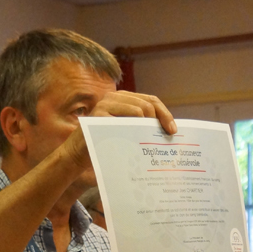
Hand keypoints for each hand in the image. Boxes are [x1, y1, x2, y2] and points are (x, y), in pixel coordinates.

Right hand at [58, 91, 176, 171]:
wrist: (79, 154)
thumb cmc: (106, 144)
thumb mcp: (127, 132)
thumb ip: (141, 126)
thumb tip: (169, 130)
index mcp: (124, 99)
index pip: (151, 100)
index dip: (165, 114)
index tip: (173, 131)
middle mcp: (115, 97)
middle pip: (148, 104)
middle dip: (161, 120)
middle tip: (166, 137)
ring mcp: (106, 103)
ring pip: (139, 109)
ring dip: (148, 125)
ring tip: (153, 140)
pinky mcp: (99, 113)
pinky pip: (125, 118)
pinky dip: (134, 128)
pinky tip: (138, 140)